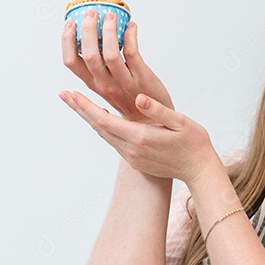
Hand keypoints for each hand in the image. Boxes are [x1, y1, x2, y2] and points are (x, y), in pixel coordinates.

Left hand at [59, 91, 216, 185]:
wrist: (200, 171)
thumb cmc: (195, 144)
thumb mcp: (181, 122)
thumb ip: (158, 110)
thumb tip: (139, 98)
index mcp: (140, 137)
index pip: (104, 120)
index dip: (86, 106)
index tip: (71, 93)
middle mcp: (131, 149)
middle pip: (98, 127)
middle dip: (80, 109)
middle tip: (64, 94)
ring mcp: (131, 157)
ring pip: (104, 135)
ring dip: (90, 119)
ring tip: (78, 104)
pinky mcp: (135, 161)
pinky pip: (114, 142)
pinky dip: (103, 128)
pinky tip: (101, 120)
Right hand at [62, 15, 173, 122]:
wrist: (153, 121)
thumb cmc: (130, 101)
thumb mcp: (107, 87)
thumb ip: (99, 68)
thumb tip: (93, 40)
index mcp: (94, 84)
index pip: (71, 62)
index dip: (67, 41)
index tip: (69, 24)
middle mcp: (106, 83)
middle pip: (88, 54)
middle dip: (87, 30)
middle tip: (90, 12)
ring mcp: (124, 81)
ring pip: (110, 53)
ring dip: (109, 31)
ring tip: (110, 16)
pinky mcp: (142, 77)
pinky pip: (132, 52)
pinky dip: (131, 36)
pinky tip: (132, 27)